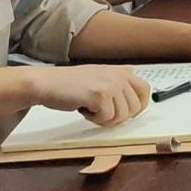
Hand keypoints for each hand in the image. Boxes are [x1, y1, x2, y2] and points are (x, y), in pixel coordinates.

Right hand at [32, 65, 152, 126]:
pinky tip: (83, 108)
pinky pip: (107, 118)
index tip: (127, 114)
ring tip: (90, 108)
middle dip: (119, 116)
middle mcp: (119, 75)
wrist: (45, 83)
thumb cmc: (69, 84)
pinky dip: (94, 119)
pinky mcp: (100, 95)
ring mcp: (111, 84)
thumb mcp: (98, 75)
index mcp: (121, 70)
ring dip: (105, 119)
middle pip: (135, 108)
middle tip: (101, 113)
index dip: (138, 106)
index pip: (145, 90)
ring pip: (122, 116)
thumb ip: (117, 80)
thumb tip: (135, 86)